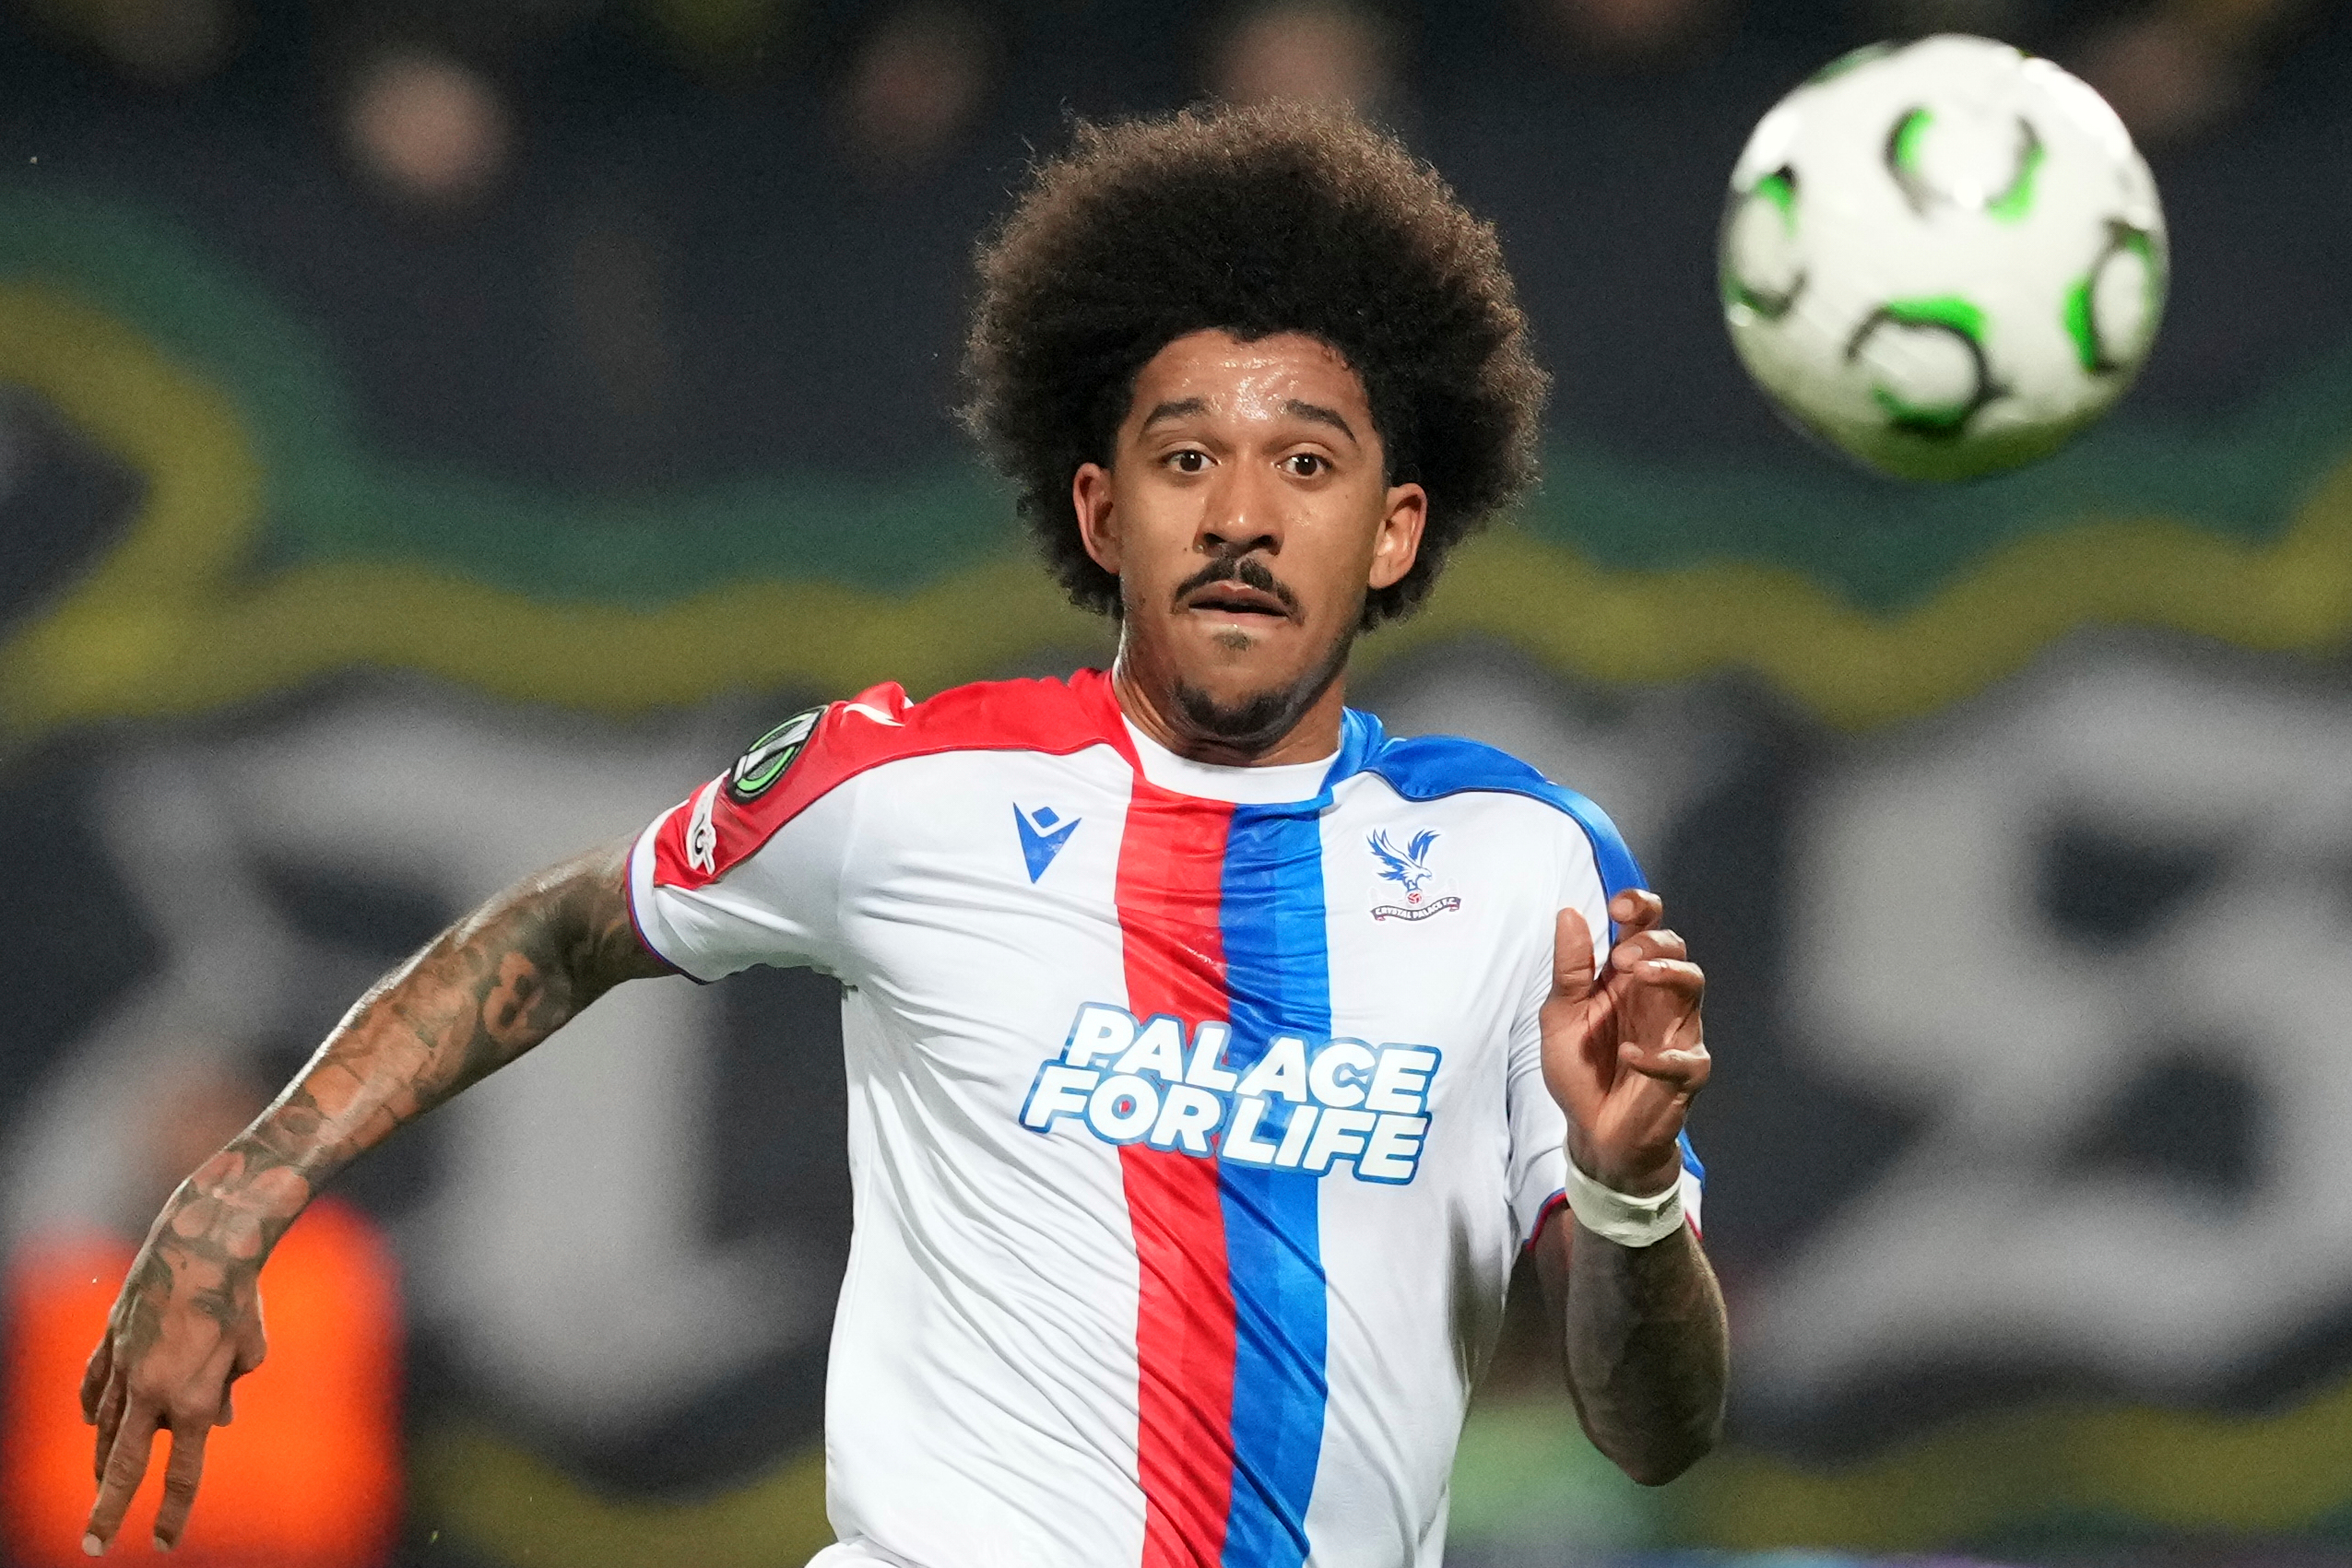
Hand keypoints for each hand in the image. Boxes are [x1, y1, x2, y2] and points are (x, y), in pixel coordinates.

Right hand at [80, 1153, 284, 1554]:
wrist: (204, 1242)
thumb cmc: (239, 1296)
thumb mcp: (249, 1349)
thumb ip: (229, 1390)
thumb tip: (217, 1424)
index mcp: (194, 1400)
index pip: (183, 1473)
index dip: (172, 1512)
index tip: (161, 1544)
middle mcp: (152, 1391)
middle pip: (123, 1465)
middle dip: (108, 1509)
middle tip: (93, 1545)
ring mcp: (125, 1366)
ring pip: (105, 1426)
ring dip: (103, 1458)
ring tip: (102, 1485)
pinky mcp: (110, 1340)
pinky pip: (95, 1386)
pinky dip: (94, 1406)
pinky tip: (93, 1420)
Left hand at [1541, 889, 1709, 1196]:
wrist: (1593, 1133)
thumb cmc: (1582, 1070)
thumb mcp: (1560, 1017)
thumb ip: (1569, 970)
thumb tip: (1569, 913)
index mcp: (1625, 978)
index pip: (1645, 927)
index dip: (1640, 908)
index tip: (1619, 908)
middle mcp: (1656, 997)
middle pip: (1675, 947)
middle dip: (1652, 941)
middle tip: (1622, 957)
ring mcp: (1675, 1031)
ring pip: (1694, 985)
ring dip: (1668, 973)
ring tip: (1638, 974)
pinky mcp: (1684, 1073)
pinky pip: (1686, 1057)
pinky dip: (1658, 1055)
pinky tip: (1629, 1055)